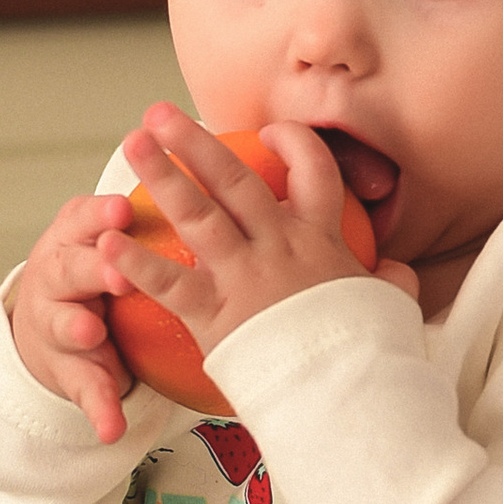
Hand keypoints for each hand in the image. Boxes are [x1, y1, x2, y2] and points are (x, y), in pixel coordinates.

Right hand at [9, 189, 140, 445]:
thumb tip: (215, 177)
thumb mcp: (106, 233)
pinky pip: (83, 388)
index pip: (84, 218)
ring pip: (65, 322)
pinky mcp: (67, 369)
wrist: (47, 323)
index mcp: (78, 237)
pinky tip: (110, 427)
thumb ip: (144, 212)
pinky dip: (98, 407)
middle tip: (114, 267)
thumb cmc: (97, 265)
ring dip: (78, 327)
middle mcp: (61, 274)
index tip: (123, 209)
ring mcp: (58, 322)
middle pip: (71, 266)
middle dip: (93, 265)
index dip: (101, 215)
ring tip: (89, 332)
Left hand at [101, 109, 396, 362]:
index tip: (270, 129)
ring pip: (198, 215)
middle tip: (161, 114)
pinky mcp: (218, 317)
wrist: (351, 390)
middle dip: (196, 142)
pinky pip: (170, 285)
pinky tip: (105, 244)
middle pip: (235, 181)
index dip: (293, 143)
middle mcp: (279, 247)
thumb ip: (390, 281)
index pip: (313, 172)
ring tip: (133, 144)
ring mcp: (246, 278)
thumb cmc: (371, 350)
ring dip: (162, 176)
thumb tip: (397, 272)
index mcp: (321, 239)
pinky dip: (135, 264)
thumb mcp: (390, 305)